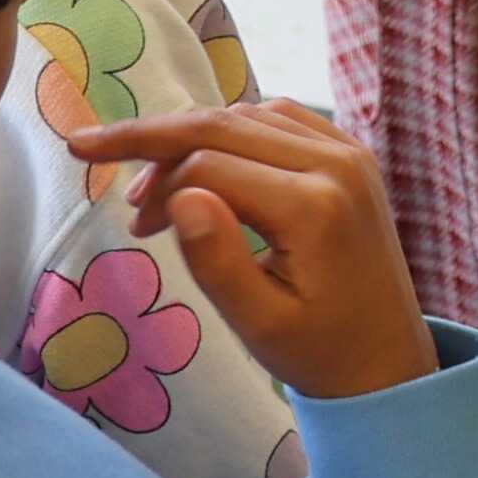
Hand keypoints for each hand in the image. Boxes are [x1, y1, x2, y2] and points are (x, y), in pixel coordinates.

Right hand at [60, 100, 433, 399]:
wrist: (388, 361)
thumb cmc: (319, 352)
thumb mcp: (258, 323)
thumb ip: (216, 260)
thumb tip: (178, 195)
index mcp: (314, 206)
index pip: (210, 168)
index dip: (157, 186)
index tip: (133, 227)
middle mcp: (338, 163)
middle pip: (225, 125)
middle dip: (153, 136)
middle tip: (89, 149)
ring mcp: (350, 152)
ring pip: (249, 115)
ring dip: (190, 136)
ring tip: (151, 188)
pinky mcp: (351, 155)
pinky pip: (280, 119)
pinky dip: (231, 131)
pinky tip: (200, 163)